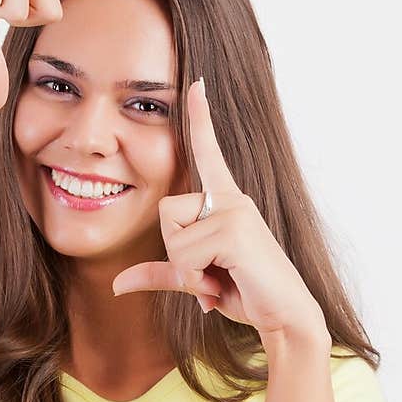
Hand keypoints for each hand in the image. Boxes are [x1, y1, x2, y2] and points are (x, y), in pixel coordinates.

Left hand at [112, 79, 327, 340]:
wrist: (285, 317)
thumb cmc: (246, 292)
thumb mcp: (196, 280)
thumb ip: (161, 273)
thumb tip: (117, 285)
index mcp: (225, 201)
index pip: (208, 153)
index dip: (201, 119)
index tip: (198, 84)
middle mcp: (231, 199)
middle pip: (166, 212)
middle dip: (176, 252)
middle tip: (209, 273)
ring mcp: (235, 212)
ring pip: (174, 238)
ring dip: (188, 270)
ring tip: (219, 279)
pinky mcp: (235, 233)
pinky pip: (186, 255)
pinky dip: (197, 279)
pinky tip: (224, 285)